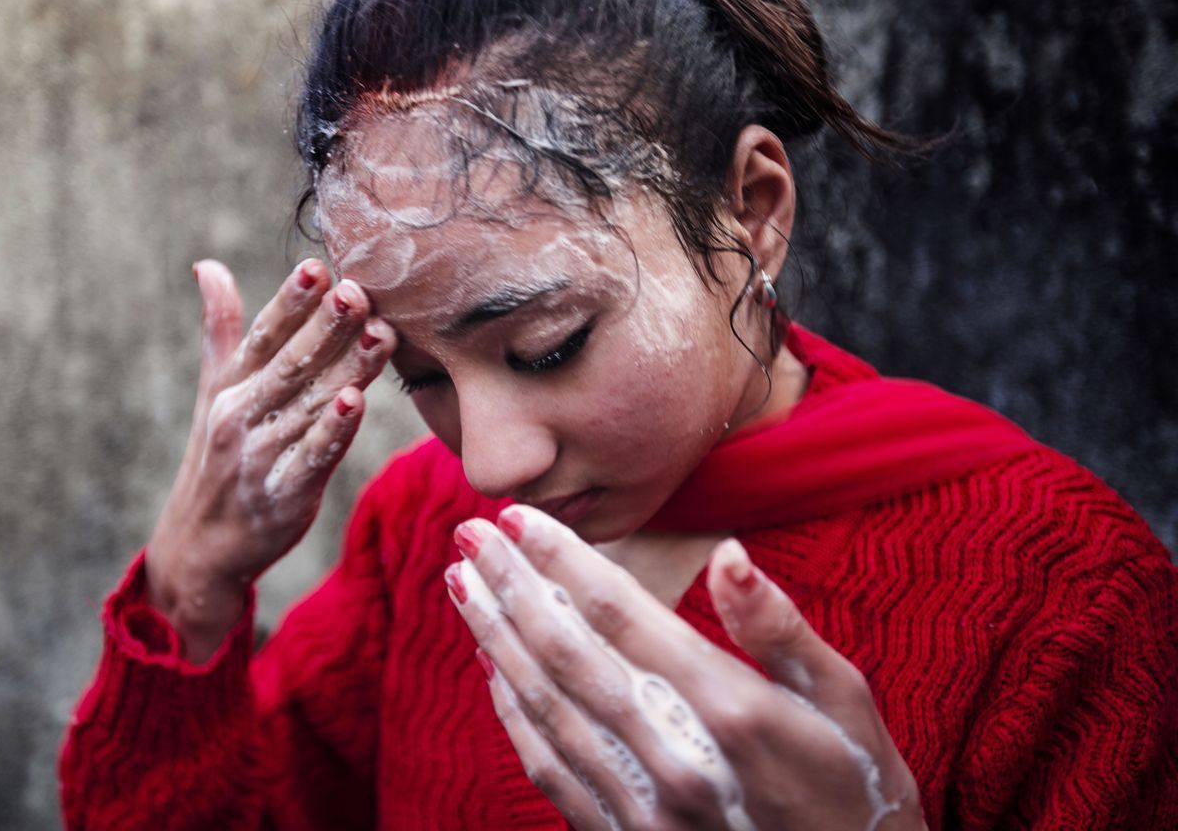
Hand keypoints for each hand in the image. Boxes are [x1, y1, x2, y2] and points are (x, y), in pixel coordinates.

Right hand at [146, 259, 393, 660]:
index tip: (318, 266)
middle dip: (326, 325)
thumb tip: (209, 266)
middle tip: (359, 289)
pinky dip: (332, 431)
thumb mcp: (214, 391)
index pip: (263, 334)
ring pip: (310, 405)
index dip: (290, 301)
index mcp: (230, 385)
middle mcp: (241, 415)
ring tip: (382, 332)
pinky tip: (357, 402)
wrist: (200, 547)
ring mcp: (259, 456)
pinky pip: (311, 458)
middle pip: (291, 363)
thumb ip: (221, 329)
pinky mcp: (282, 495)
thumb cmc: (218, 456)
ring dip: (348, 368)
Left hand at [446, 507, 926, 830]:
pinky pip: (553, 770)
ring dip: (498, 639)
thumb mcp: (845, 700)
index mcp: (728, 707)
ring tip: (463, 585)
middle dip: (511, 586)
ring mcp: (645, 805)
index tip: (519, 517)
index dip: (562, 559)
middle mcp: (675, 756)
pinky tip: (493, 669)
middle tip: (467, 533)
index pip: (620, 614)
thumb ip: (779, 629)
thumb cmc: (856, 786)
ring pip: (547, 707)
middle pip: (568, 653)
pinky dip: (514, 715)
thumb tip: (727, 553)